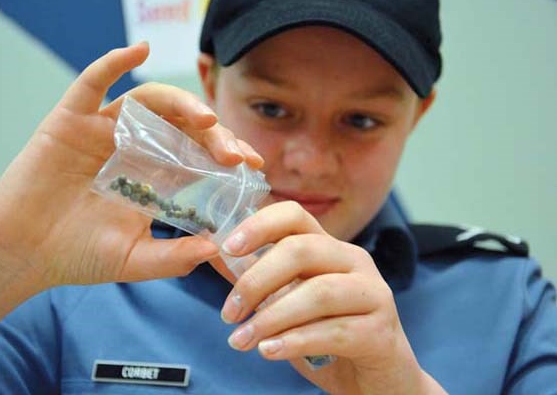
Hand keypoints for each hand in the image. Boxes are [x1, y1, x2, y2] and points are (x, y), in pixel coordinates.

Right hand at [0, 42, 263, 290]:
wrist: (24, 255)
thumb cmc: (78, 255)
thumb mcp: (135, 260)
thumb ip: (174, 258)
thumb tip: (216, 249)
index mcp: (153, 173)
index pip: (198, 152)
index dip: (227, 152)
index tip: (253, 163)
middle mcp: (134, 146)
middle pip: (182, 125)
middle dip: (214, 135)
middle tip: (236, 153)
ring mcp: (103, 131)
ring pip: (149, 101)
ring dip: (181, 103)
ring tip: (206, 120)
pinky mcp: (71, 121)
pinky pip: (91, 83)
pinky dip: (113, 63)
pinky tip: (138, 51)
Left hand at [216, 201, 445, 393]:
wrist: (377, 381)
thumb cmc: (329, 337)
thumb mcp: (288, 304)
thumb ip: (258, 280)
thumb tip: (213, 254)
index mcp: (330, 248)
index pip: (295, 216)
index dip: (259, 225)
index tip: (228, 248)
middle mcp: (355, 262)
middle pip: (301, 250)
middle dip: (256, 280)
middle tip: (229, 312)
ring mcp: (373, 295)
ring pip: (317, 292)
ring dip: (270, 318)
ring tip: (241, 340)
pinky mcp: (381, 332)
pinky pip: (333, 332)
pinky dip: (294, 342)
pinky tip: (268, 352)